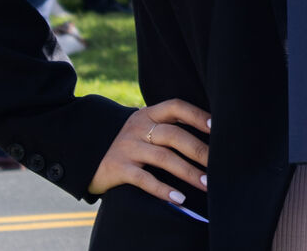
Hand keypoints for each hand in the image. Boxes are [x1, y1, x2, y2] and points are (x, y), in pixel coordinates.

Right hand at [88, 98, 210, 203]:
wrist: (86, 153)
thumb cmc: (130, 142)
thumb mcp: (144, 126)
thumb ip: (168, 125)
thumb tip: (210, 132)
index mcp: (148, 113)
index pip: (176, 107)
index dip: (197, 115)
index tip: (216, 127)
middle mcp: (138, 128)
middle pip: (174, 135)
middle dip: (199, 150)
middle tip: (220, 164)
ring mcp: (127, 148)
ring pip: (163, 158)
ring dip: (188, 172)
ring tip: (207, 184)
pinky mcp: (118, 168)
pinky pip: (145, 180)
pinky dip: (164, 190)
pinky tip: (180, 199)